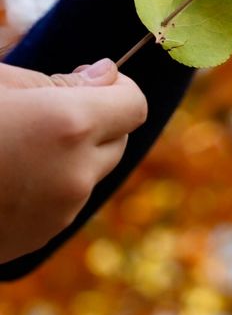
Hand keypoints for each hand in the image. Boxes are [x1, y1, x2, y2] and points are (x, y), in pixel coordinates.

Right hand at [0, 60, 147, 262]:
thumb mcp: (3, 84)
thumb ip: (62, 80)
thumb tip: (106, 74)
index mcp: (70, 126)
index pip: (135, 103)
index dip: (117, 88)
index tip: (92, 80)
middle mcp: (75, 174)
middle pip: (119, 139)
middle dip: (97, 119)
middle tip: (48, 108)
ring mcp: (58, 213)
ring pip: (93, 172)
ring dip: (74, 154)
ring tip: (17, 143)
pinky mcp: (38, 239)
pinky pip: (66, 202)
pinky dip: (53, 183)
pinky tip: (7, 174)